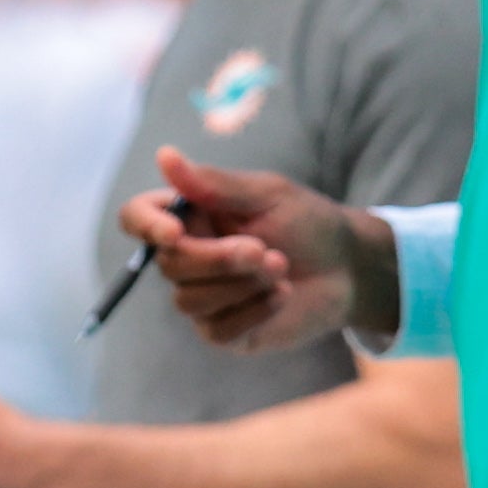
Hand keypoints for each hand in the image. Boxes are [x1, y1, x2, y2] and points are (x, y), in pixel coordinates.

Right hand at [126, 151, 372, 352]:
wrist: (349, 269)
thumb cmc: (308, 223)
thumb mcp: (267, 195)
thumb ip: (215, 184)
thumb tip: (165, 157)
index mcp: (191, 216)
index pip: (138, 218)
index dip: (146, 226)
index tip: (175, 232)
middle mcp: (189, 257)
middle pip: (169, 265)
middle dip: (219, 260)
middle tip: (266, 251)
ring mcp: (204, 297)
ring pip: (189, 301)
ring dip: (242, 285)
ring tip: (282, 270)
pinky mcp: (224, 331)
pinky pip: (217, 329)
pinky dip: (254, 310)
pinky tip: (282, 296)